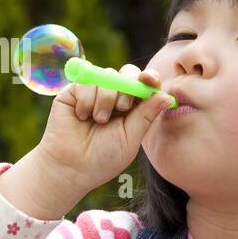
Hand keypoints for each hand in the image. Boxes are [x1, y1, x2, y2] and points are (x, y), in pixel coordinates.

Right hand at [34, 64, 173, 194]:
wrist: (70, 165)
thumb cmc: (102, 158)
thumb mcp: (130, 138)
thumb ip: (147, 115)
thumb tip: (167, 96)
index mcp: (132, 108)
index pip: (145, 85)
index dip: (150, 78)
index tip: (150, 79)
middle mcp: (114, 96)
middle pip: (128, 72)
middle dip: (128, 86)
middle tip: (122, 108)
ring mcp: (94, 92)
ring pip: (107, 75)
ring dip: (106, 99)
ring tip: (98, 120)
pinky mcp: (74, 90)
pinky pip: (87, 81)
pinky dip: (87, 100)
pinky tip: (82, 116)